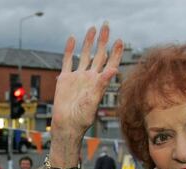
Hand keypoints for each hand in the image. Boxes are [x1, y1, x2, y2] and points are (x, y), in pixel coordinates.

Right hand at [51, 23, 123, 147]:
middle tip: (106, 26)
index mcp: (100, 83)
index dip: (116, 52)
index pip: (110, 64)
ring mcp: (78, 77)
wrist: (66, 126)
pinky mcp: (65, 79)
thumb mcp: (94, 101)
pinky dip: (69, 49)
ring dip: (89, 42)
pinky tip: (72, 38)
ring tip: (93, 28)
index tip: (120, 40)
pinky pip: (68, 61)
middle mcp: (90, 78)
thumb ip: (102, 84)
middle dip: (103, 41)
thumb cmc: (82, 119)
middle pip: (99, 55)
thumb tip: (113, 70)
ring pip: (85, 55)